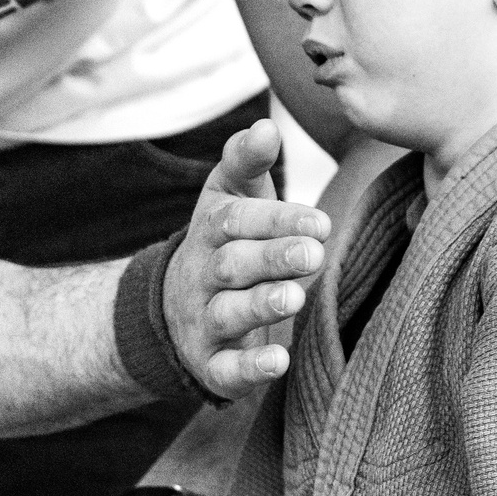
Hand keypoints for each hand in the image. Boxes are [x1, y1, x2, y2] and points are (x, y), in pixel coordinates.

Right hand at [166, 118, 329, 397]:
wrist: (175, 307)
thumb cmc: (224, 242)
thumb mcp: (229, 197)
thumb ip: (247, 162)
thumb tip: (265, 126)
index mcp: (211, 230)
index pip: (237, 221)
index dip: (277, 220)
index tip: (320, 221)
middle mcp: (202, 275)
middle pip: (233, 265)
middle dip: (273, 258)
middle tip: (313, 253)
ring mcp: (203, 321)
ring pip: (227, 313)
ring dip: (260, 306)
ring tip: (294, 298)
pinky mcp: (211, 364)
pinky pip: (226, 369)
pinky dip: (249, 368)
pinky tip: (278, 362)